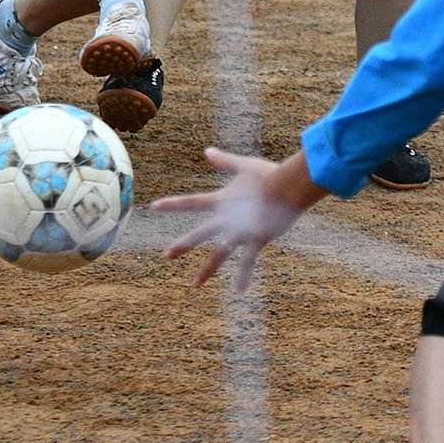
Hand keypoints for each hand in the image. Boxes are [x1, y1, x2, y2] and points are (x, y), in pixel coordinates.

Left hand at [155, 148, 328, 289]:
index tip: (155, 207)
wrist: (289, 188)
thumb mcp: (245, 166)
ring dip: (206, 270)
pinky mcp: (257, 240)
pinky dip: (244, 277)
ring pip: (219, 255)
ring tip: (194, 284)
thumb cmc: (269, 174)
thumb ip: (225, 161)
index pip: (192, 202)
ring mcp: (240, 232)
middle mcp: (227, 219)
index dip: (173, 204)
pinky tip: (239, 292)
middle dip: (183, 245)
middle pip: (200, 234)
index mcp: (222, 200)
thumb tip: (207, 151)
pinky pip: (248, 262)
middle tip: (166, 256)